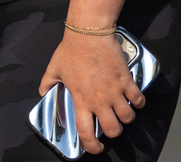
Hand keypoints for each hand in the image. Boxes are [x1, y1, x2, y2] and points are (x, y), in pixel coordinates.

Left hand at [39, 31, 144, 153]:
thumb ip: (47, 84)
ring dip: (127, 118)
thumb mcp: (54, 69)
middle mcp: (99, 100)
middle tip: (111, 125)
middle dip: (114, 132)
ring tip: (123, 112)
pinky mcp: (126, 80)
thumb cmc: (71, 50)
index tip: (97, 148)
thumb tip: (42, 93)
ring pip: (128, 118)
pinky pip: (138, 99)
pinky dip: (139, 102)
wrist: (89, 33)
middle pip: (113, 130)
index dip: (92, 146)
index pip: (86, 133)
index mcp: (81, 100)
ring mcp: (114, 91)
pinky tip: (134, 99)